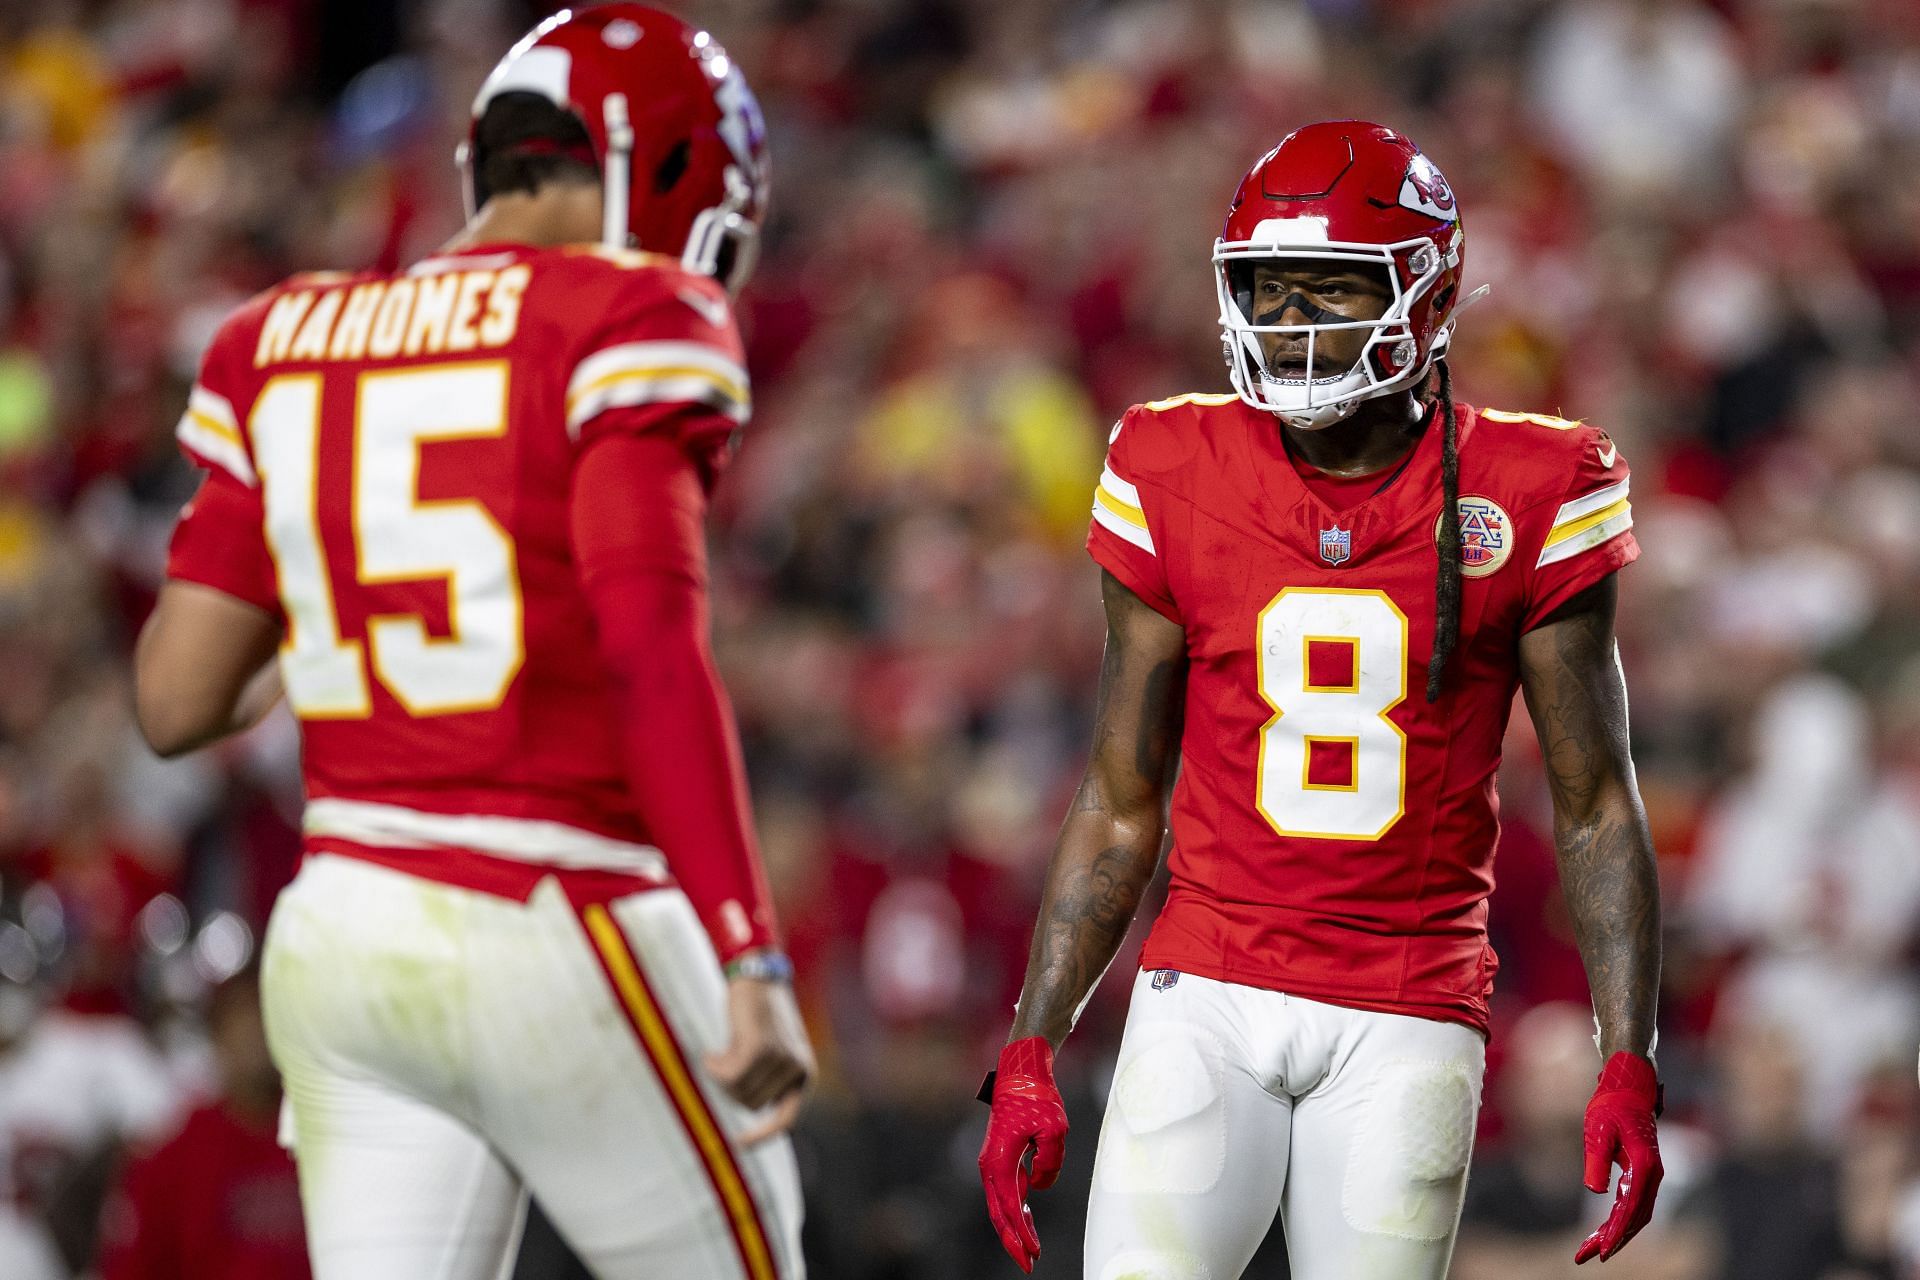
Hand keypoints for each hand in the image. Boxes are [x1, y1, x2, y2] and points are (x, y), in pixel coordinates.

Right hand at [703, 970, 813, 1145]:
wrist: (757, 972)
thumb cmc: (760, 1013)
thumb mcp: (774, 1049)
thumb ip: (770, 1077)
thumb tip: (753, 1108)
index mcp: (804, 1074)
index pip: (786, 1120)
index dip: (763, 1136)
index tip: (739, 1143)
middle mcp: (797, 1070)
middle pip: (750, 1105)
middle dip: (732, 1088)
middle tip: (727, 1059)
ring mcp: (780, 1060)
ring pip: (737, 1091)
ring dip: (722, 1075)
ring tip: (725, 1049)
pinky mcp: (760, 1049)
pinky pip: (727, 1076)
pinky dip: (713, 1067)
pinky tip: (712, 1052)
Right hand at [978, 1037, 1067, 1273]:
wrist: (1021, 1072)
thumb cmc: (1037, 1098)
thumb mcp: (1054, 1130)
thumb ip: (1049, 1163)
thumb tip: (1038, 1184)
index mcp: (1000, 1162)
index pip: (1012, 1209)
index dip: (1023, 1235)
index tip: (1034, 1255)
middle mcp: (991, 1165)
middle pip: (999, 1214)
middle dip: (1013, 1240)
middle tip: (1028, 1264)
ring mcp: (993, 1161)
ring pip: (1001, 1204)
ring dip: (1014, 1225)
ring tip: (1029, 1246)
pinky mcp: (999, 1156)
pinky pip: (1006, 1189)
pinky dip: (1015, 1206)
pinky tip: (1027, 1215)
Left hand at [1575, 1051, 1663, 1263]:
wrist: (1628, 1085)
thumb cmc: (1611, 1105)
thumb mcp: (1597, 1130)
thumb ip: (1598, 1161)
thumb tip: (1596, 1191)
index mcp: (1645, 1165)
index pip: (1630, 1208)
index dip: (1616, 1232)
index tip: (1601, 1252)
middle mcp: (1653, 1174)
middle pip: (1635, 1217)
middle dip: (1612, 1240)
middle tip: (1585, 1256)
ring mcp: (1651, 1174)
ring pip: (1636, 1214)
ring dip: (1615, 1233)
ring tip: (1589, 1249)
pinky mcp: (1643, 1173)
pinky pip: (1633, 1203)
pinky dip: (1618, 1219)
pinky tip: (1601, 1230)